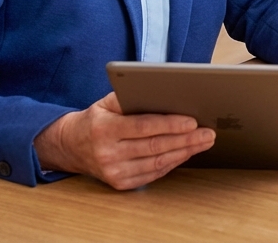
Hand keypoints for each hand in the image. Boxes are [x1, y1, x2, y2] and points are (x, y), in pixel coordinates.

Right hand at [33, 92, 214, 189]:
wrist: (69, 146)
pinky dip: (172, 164)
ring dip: (184, 153)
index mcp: (104, 129)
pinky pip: (152, 175)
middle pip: (155, 147)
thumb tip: (163, 94)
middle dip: (185, 140)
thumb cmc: (94, 120)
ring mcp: (113, 172)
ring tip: (203, 142)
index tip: (192, 121)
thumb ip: (130, 97)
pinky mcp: (120, 184)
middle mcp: (108, 153)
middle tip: (207, 133)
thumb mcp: (105, 103)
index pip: (144, 127)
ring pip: (157, 163)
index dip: (170, 125)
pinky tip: (185, 154)